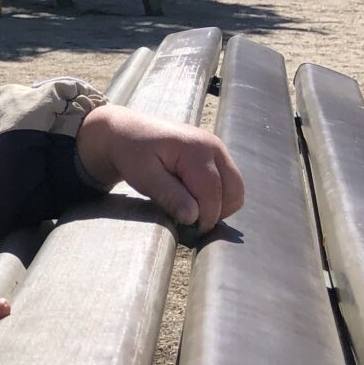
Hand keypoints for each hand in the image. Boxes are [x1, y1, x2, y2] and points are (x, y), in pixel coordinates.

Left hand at [76, 104, 245, 234]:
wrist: (128, 131)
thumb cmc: (133, 153)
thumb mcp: (144, 177)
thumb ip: (169, 196)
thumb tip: (194, 217)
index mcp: (196, 149)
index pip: (212, 191)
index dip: (207, 216)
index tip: (194, 233)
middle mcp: (214, 146)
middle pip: (234, 190)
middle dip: (218, 212)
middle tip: (195, 226)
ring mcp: (218, 148)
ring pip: (235, 187)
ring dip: (220, 205)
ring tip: (192, 212)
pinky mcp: (216, 154)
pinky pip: (228, 181)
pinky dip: (217, 196)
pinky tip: (194, 200)